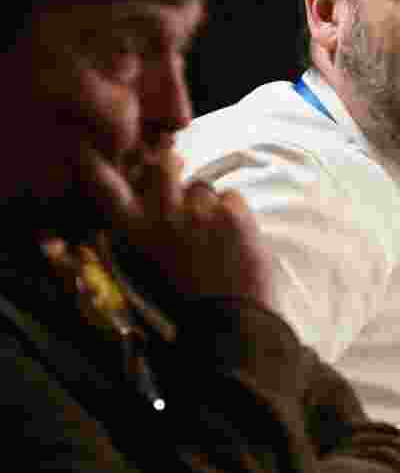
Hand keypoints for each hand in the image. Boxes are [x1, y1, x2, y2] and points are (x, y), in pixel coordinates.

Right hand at [80, 144, 273, 309]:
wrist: (229, 326)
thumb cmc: (184, 307)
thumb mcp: (145, 271)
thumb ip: (143, 235)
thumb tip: (147, 209)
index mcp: (133, 233)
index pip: (104, 184)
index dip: (98, 161)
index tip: (90, 147)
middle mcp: (161, 214)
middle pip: (164, 167)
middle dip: (173, 172)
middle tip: (184, 196)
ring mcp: (198, 210)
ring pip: (203, 188)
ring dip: (208, 206)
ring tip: (215, 239)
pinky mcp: (232, 212)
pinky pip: (233, 198)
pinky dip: (236, 215)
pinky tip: (235, 241)